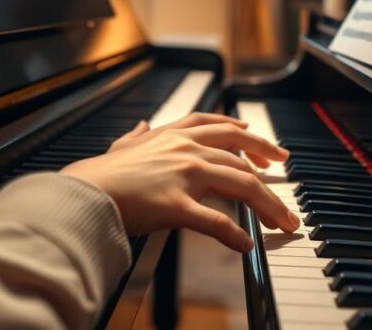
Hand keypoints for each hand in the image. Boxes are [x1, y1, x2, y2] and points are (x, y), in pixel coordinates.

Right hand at [61, 122, 298, 251]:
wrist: (83, 193)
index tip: (264, 145)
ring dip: (268, 206)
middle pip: (242, 158)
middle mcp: (185, 150)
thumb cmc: (100, 175)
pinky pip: (216, 222)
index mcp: (174, 135)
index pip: (221, 127)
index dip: (247, 135)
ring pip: (242, 186)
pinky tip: (246, 245)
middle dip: (270, 169)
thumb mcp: (122, 146)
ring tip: (283, 222)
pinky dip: (236, 236)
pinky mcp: (178, 206)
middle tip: (287, 177)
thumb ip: (136, 136)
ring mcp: (184, 177)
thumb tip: (141, 126)